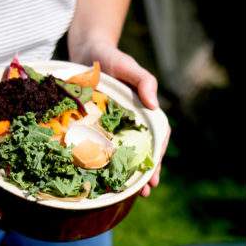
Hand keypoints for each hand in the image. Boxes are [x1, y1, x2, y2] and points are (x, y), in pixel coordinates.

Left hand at [71, 39, 167, 196]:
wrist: (87, 51)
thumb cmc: (112, 58)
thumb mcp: (129, 67)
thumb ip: (144, 81)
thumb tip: (154, 105)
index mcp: (144, 111)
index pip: (158, 137)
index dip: (158, 155)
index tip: (154, 172)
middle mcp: (132, 122)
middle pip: (143, 150)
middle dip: (145, 172)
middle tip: (145, 191)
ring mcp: (114, 126)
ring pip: (124, 153)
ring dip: (127, 173)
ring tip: (128, 194)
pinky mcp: (95, 126)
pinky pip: (101, 147)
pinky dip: (104, 163)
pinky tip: (101, 178)